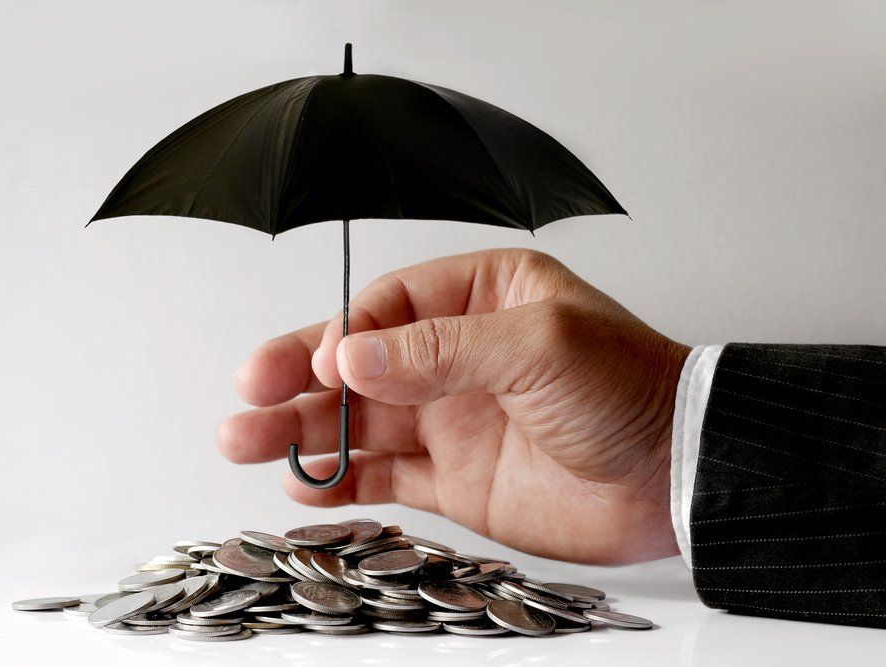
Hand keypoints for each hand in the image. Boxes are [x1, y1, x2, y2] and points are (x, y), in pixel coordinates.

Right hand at [219, 249, 689, 563]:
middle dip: (298, 378)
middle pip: (359, 364)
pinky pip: (386, 475)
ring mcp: (454, 419)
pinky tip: (306, 480)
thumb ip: (442, 349)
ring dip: (304, 429)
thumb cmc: (632, 389)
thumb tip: (352, 356)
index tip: (319, 364)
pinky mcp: (457, 479)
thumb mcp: (541, 344)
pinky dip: (344, 478)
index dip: (346, 335)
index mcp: (482, 299)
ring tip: (248, 440)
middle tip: (249, 396)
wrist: (678, 476)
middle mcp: (459, 357)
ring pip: (361, 421)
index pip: (388, 308)